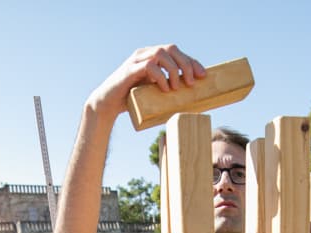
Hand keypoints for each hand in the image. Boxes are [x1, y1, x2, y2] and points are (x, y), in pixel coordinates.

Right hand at [88, 45, 205, 118]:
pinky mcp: (129, 71)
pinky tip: (164, 89)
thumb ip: (169, 88)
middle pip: (171, 49)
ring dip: (173, 70)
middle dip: (185, 64)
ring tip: (177, 87)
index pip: (176, 53)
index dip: (191, 62)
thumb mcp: (155, 93)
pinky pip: (148, 66)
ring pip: (160, 53)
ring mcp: (136, 61)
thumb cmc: (134, 100)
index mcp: (152, 57)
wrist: (108, 105)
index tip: (203, 75)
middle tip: (191, 82)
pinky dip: (160, 76)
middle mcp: (144, 54)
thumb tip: (192, 97)